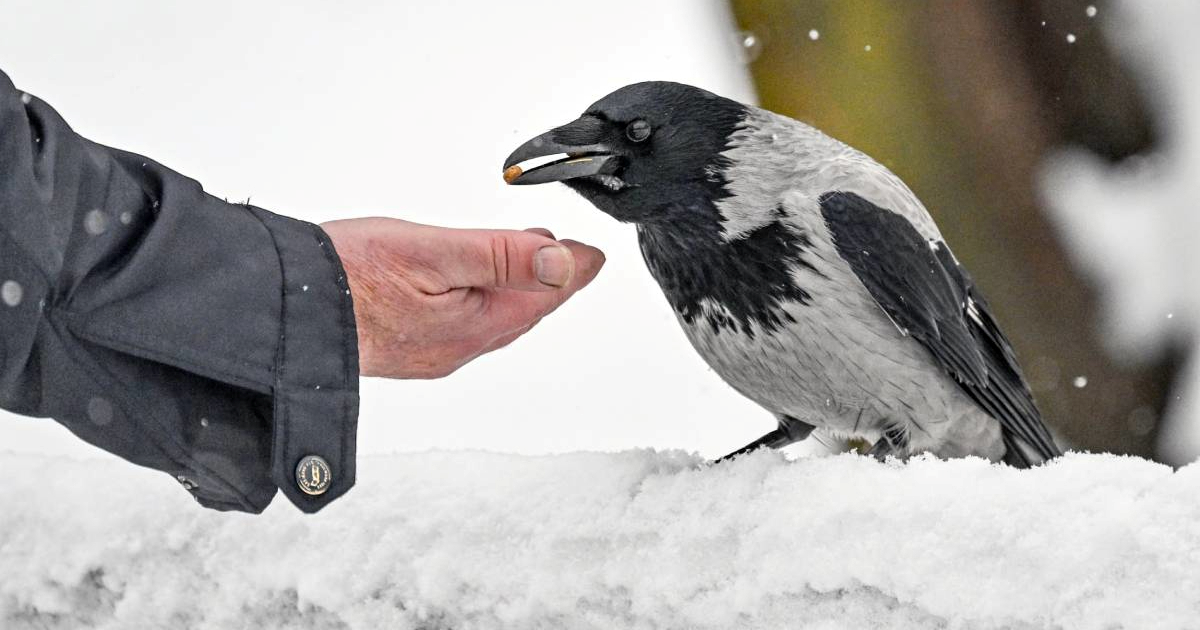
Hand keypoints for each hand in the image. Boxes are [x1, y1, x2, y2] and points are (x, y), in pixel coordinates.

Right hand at [321, 217, 604, 378]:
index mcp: (474, 326)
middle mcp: (456, 348)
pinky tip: (471, 286)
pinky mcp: (404, 346)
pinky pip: (460, 324)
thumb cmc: (347, 277)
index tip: (593, 254)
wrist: (278, 313)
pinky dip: (480, 300)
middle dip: (548, 281)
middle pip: (520, 312)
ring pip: (490, 318)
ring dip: (513, 290)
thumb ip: (502, 257)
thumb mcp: (434, 253)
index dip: (572, 270)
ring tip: (528, 260)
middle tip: (570, 253)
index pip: (543, 297)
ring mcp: (429, 351)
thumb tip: (563, 263)